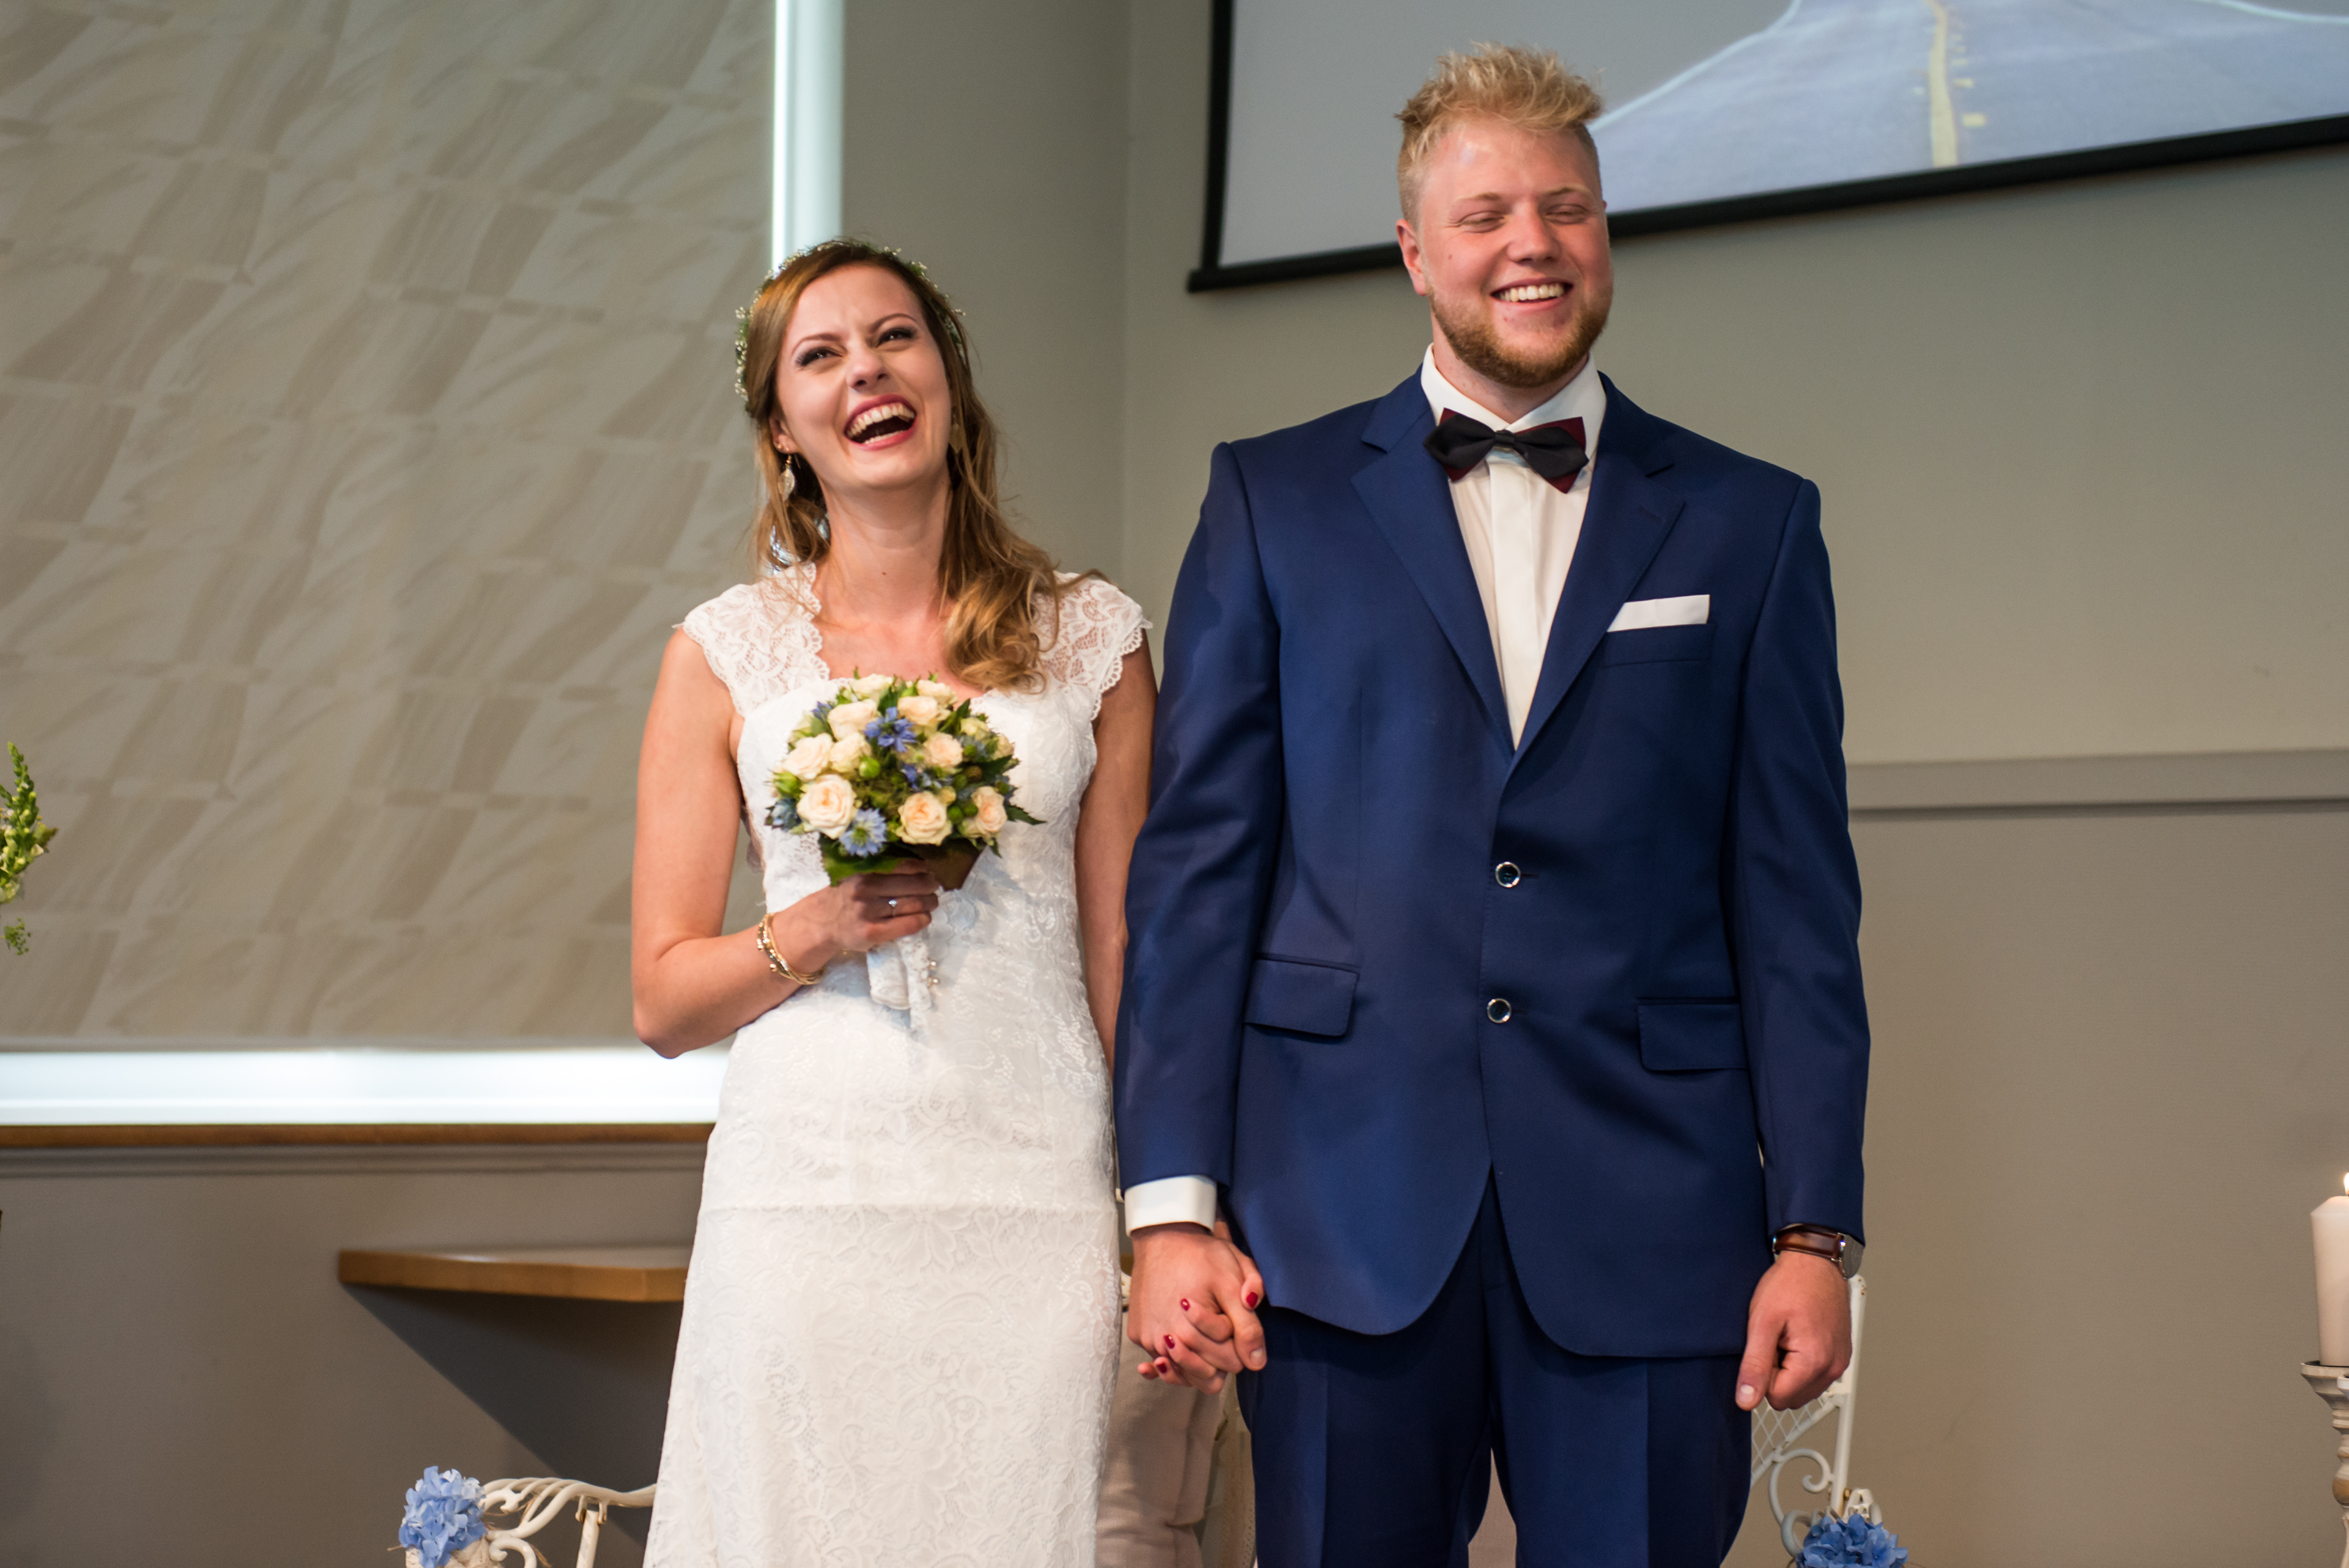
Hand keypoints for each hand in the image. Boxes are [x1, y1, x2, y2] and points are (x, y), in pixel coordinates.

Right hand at [784, 870, 938, 965]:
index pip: (904, 865)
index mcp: (864, 871)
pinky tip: (925, 918)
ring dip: (930, 903)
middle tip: (934, 886)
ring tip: (932, 902)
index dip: (923, 868)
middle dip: (930, 885)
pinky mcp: (873, 932)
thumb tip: (920, 863)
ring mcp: (869, 912)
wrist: (822, 923)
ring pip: (914, 904)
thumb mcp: (857, 874)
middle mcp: (866, 889)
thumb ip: (881, 868)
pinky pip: (908, 924)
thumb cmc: (846, 896)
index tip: (928, 870)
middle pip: (914, 885)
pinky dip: (922, 920)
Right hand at [1127, 1222, 1265, 1392]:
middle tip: (1219, 1324)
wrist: (1162, 1237)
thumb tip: (1256, 1362)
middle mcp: (1166, 1344)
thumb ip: (1248, 1326)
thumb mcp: (1233, 1283)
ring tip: (1201, 1335)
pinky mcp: (1138, 1335)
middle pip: (1207, 1375)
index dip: (1239, 1345)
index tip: (1233, 1321)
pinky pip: (1162, 1361)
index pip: (1231, 1365)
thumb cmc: (1201, 1256)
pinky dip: (1173, 1357)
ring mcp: (1149, 1341)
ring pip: (1183, 1374)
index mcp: (1192, 1334)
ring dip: (1196, 1361)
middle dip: (1219, 1354)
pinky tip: (1178, 1341)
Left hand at [1736, 1251, 1851, 1410]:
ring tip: (1787, 1337)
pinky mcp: (1841, 1356)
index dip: (1762, 1374)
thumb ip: (1754, 1366)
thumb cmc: (1790, 1285)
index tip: (1765, 1346)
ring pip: (1802, 1389)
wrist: (1815, 1262)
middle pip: (1790, 1397)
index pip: (1776, 1398)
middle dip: (1776, 1374)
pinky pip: (1815, 1377)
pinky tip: (1798, 1337)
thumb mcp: (1762, 1323)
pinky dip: (1802, 1364)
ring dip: (1789, 1370)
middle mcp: (1833, 1368)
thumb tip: (1746, 1401)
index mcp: (1814, 1363)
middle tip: (1775, 1340)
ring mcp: (1839, 1362)